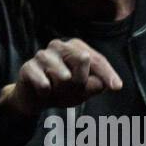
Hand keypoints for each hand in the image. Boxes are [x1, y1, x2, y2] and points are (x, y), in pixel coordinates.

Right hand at [0, 38, 122, 120]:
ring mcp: (42, 55)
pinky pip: (45, 85)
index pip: (96, 59)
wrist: (34, 99)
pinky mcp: (28, 67)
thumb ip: (94, 86)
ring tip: (55, 91)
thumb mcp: (83, 90)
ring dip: (62, 90)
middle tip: (73, 91)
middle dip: (81, 81)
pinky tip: (43, 92)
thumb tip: (101, 83)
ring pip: (64, 76)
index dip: (107, 73)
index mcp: (76, 48)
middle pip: (82, 59)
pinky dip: (46, 94)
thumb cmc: (62, 90)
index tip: (116, 87)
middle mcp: (59, 46)